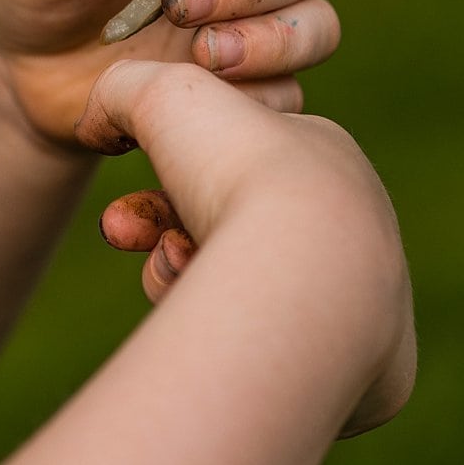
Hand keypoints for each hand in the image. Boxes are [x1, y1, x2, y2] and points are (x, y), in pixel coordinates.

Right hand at [80, 60, 416, 438]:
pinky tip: (211, 322)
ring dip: (186, 280)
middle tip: (122, 240)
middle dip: (164, 238)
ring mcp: (359, 303)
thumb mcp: (167, 94)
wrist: (309, 270)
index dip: (162, 187)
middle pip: (230, 236)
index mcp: (322, 162)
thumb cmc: (244, 173)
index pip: (231, 173)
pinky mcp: (363, 375)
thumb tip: (100, 118)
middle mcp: (349, 231)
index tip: (121, 209)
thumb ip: (128, 89)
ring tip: (171, 273)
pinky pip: (279, 356)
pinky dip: (229, 335)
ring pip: (245, 294)